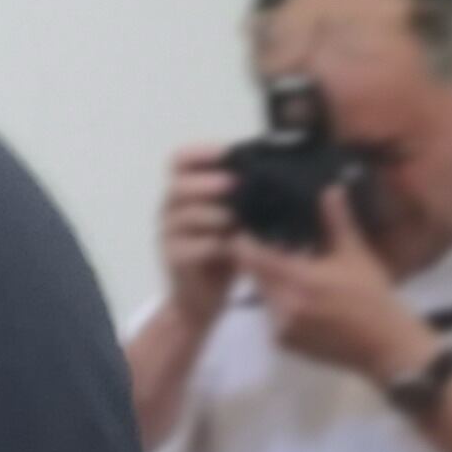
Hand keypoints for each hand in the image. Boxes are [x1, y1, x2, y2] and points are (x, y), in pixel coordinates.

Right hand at [159, 147, 238, 325]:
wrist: (202, 299)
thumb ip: (247, 199)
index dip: (202, 152)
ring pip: (185, 215)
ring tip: (241, 220)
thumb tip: (282, 173)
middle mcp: (170, 209)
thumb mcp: (239, 220)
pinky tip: (238, 246)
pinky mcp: (173, 258)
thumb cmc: (225, 253)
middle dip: (209, 183)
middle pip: (178, 185)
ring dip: (217, 215)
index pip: (180, 160)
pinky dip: (217, 244)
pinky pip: (192, 246)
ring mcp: (168, 234)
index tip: (229, 153)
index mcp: (186, 193)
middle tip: (236, 185)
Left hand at [238, 189, 442, 387]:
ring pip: (261, 295)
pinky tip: (299, 296)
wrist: (385, 345)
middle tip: (272, 246)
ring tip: (290, 269)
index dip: (244, 241)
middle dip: (259, 261)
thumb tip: (331, 188)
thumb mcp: (356, 255)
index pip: (251, 256)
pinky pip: (270, 316)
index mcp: (298, 280)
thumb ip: (337, 222)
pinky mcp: (282, 343)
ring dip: (270, 282)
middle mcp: (282, 305)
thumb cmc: (373, 296)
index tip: (247, 228)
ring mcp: (280, 327)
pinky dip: (278, 304)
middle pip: (253, 275)